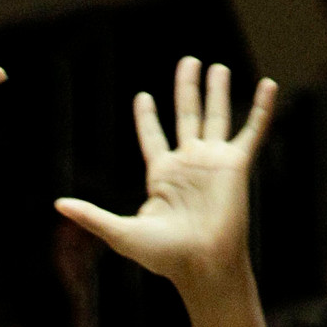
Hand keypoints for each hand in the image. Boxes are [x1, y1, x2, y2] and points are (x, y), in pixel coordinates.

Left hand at [56, 58, 275, 294]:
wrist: (201, 265)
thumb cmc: (163, 256)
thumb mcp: (120, 232)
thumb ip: (91, 216)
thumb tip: (57, 205)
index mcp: (162, 176)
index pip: (153, 138)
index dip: (147, 118)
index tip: (143, 97)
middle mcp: (188, 164)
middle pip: (186, 116)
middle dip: (186, 89)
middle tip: (188, 62)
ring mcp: (213, 163)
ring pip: (215, 116)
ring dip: (217, 91)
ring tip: (217, 67)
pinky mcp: (236, 165)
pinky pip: (252, 131)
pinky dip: (261, 109)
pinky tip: (268, 85)